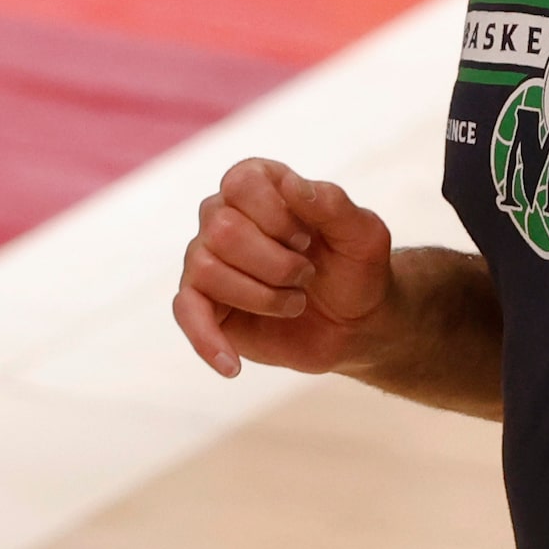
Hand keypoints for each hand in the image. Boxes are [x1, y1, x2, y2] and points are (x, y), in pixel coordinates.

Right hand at [173, 159, 394, 379]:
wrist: (358, 323)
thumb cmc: (357, 268)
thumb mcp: (363, 234)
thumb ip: (332, 204)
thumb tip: (290, 184)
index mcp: (259, 186)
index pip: (241, 183)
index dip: (276, 216)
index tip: (307, 240)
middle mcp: (223, 216)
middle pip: (223, 230)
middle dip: (276, 263)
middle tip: (306, 276)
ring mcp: (207, 260)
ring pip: (207, 269)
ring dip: (263, 296)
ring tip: (294, 304)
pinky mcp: (204, 304)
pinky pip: (185, 313)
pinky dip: (206, 340)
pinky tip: (233, 366)